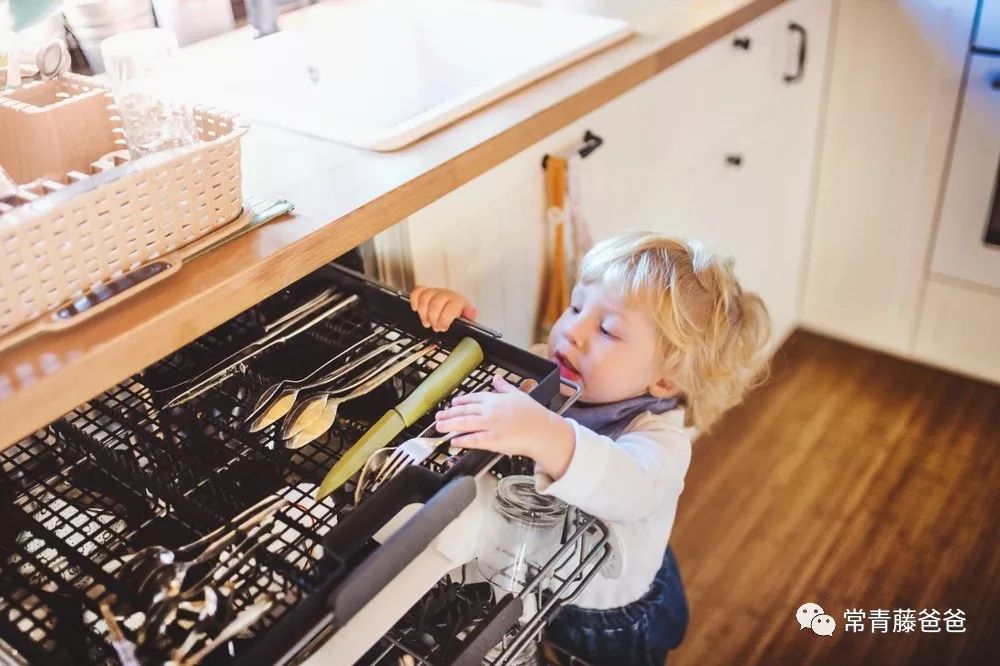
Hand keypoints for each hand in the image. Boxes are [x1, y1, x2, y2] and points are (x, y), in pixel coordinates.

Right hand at [410, 285, 477, 331]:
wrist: (455, 307)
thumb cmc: (459, 315)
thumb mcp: (467, 320)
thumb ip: (469, 317)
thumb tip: (472, 312)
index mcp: (459, 301)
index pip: (451, 307)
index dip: (444, 320)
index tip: (443, 327)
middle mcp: (447, 294)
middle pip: (435, 304)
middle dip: (433, 319)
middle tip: (435, 327)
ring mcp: (435, 292)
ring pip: (424, 297)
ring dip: (423, 313)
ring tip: (426, 322)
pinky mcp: (426, 291)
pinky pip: (417, 291)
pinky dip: (414, 300)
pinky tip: (416, 309)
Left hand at [434, 375, 575, 479]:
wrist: (543, 430)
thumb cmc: (533, 413)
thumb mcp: (518, 394)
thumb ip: (503, 386)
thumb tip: (495, 378)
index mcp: (495, 399)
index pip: (473, 398)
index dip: (460, 401)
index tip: (452, 404)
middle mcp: (490, 411)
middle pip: (464, 411)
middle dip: (449, 414)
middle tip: (438, 416)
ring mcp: (490, 425)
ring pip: (465, 424)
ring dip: (450, 425)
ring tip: (439, 427)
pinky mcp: (493, 440)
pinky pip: (474, 440)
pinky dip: (462, 441)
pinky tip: (453, 441)